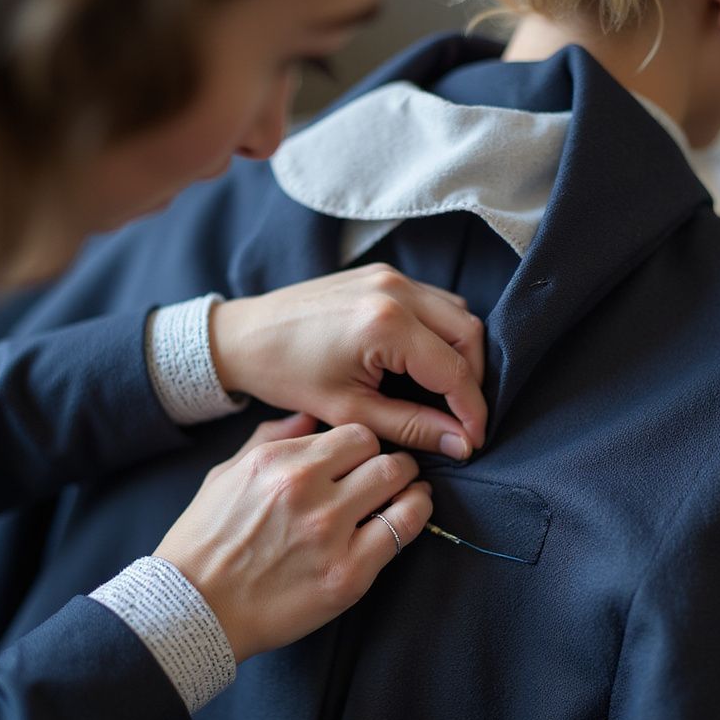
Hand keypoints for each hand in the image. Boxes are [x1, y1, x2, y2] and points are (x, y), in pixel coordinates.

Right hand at [154, 413, 431, 662]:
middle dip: (391, 459)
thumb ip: (270, 439)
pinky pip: (403, 528)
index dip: (363, 445)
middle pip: (380, 452)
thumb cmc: (205, 543)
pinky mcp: (348, 573)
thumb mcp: (226, 475)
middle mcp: (305, 488)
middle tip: (394, 472)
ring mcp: (329, 531)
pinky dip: (416, 514)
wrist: (193, 610)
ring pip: (397, 480)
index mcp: (277, 461)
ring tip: (409, 489)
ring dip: (409, 482)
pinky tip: (413, 511)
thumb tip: (309, 417)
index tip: (364, 458)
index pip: (351, 433)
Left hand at [209, 264, 485, 459]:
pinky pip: (435, 301)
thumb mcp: (351, 411)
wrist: (246, 336)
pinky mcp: (383, 274)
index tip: (474, 442)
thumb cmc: (288, 375)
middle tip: (462, 419)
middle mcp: (396, 290)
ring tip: (446, 395)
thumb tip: (462, 445)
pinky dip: (442, 333)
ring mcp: (391, 276)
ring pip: (458, 313)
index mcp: (386, 324)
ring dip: (462, 354)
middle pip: (469, 334)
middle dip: (474, 381)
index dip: (472, 411)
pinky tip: (426, 364)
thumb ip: (412, 427)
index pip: (455, 371)